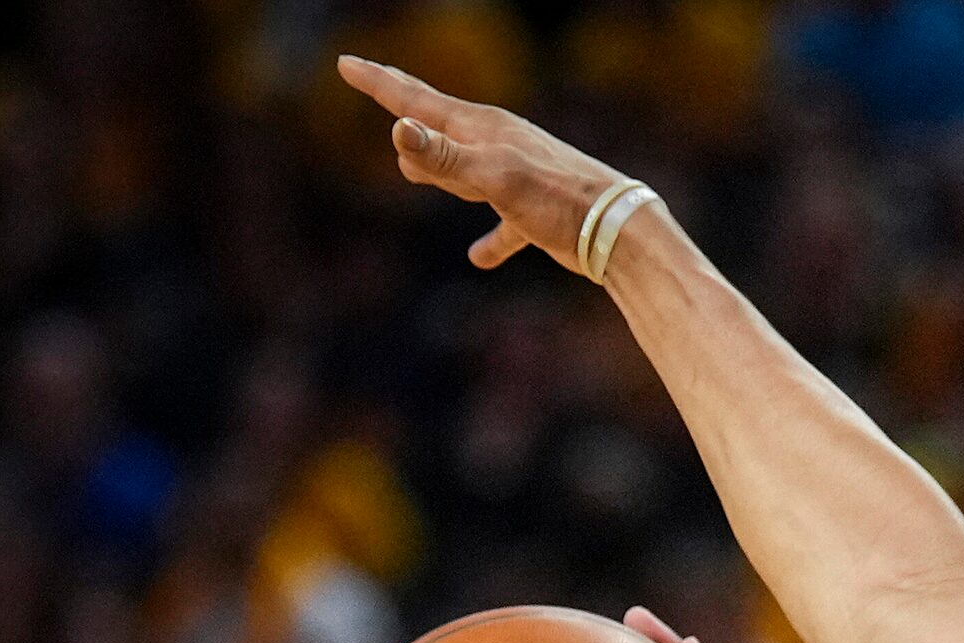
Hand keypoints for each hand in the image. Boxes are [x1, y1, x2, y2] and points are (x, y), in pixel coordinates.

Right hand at [337, 55, 634, 274]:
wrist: (618, 231)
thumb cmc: (556, 198)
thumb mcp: (493, 176)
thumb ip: (444, 155)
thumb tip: (399, 129)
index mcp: (481, 129)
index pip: (416, 101)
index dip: (378, 84)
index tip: (345, 64)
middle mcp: (497, 146)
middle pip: (437, 128)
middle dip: (406, 117)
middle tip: (379, 90)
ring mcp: (517, 178)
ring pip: (464, 172)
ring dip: (440, 173)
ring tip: (416, 174)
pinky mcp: (536, 215)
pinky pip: (504, 227)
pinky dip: (492, 239)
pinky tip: (479, 256)